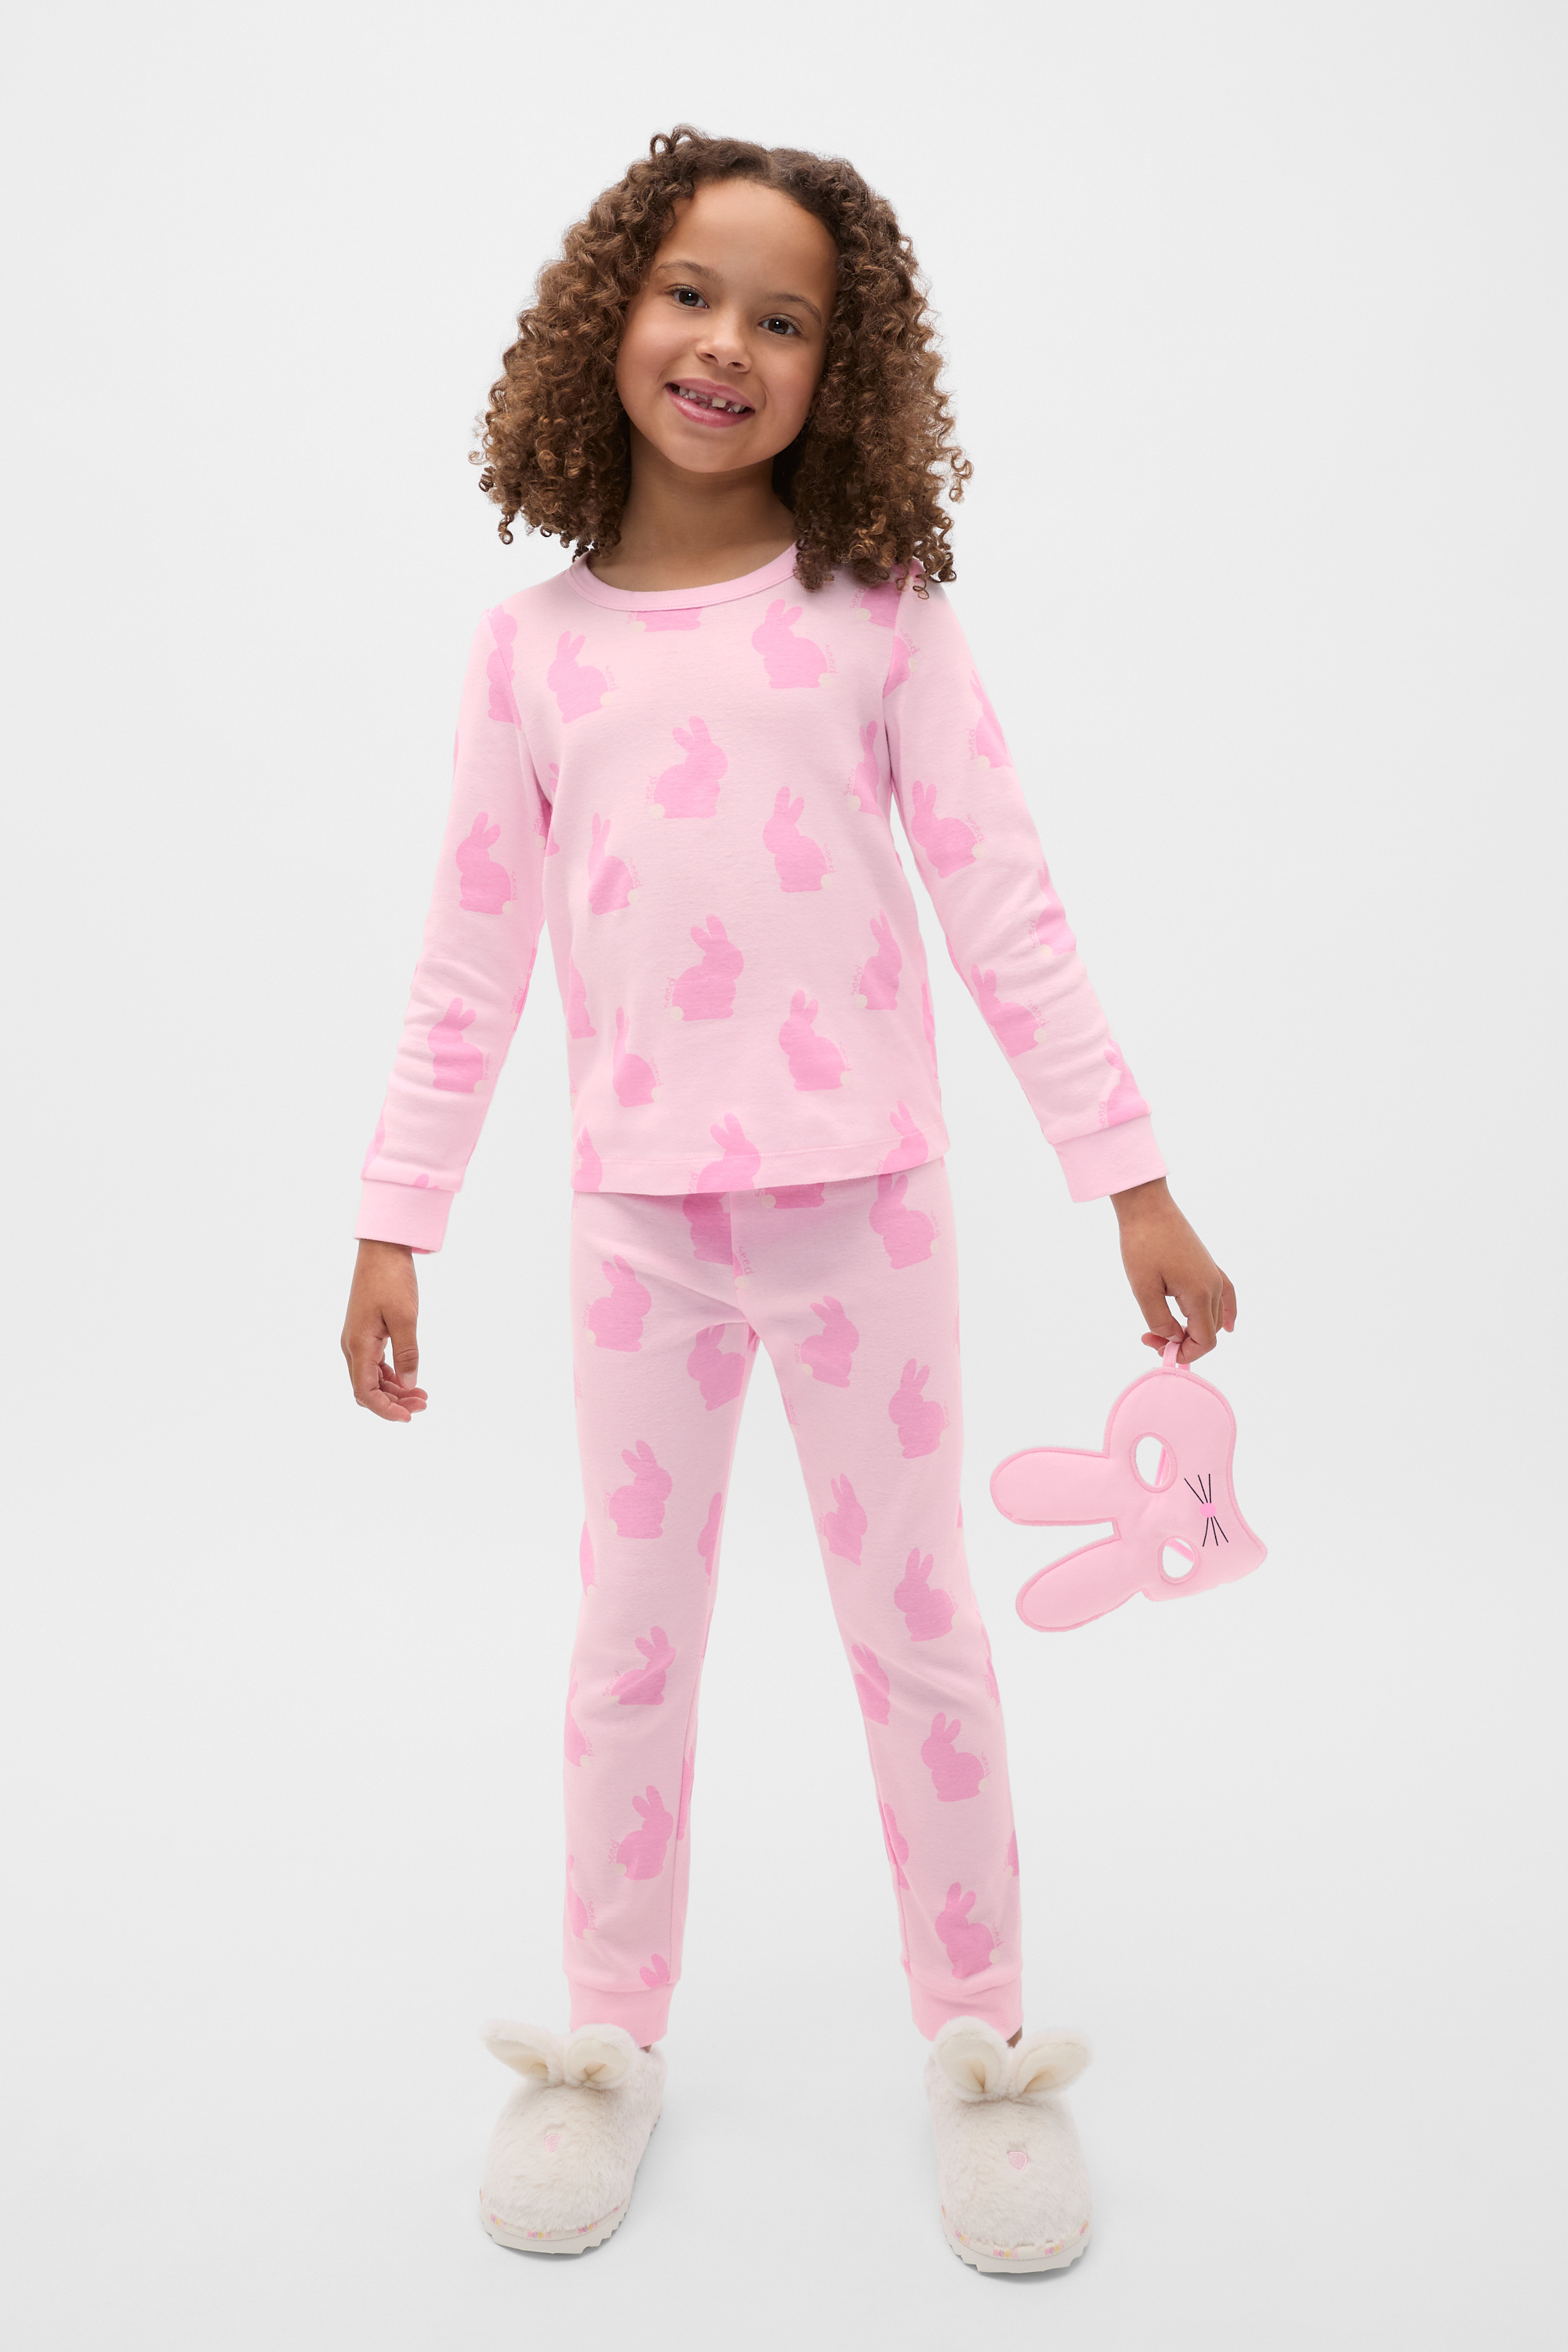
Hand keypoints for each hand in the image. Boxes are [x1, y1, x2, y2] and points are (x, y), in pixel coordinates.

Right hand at [341, 1240, 427, 1421]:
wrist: (381, 1250)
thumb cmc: (392, 1279)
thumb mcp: (405, 1317)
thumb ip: (407, 1353)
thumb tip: (410, 1384)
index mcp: (358, 1344)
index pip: (365, 1392)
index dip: (385, 1410)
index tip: (408, 1417)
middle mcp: (353, 1346)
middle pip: (367, 1389)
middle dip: (393, 1402)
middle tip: (423, 1404)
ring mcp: (358, 1340)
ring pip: (372, 1378)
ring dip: (394, 1390)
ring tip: (422, 1395)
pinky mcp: (365, 1333)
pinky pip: (375, 1364)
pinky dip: (391, 1376)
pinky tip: (410, 1379)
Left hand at [1110, 1177, 1235, 1364]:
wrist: (1147, 1207)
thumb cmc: (1142, 1244)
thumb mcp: (1143, 1288)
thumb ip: (1160, 1320)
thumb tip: (1174, 1339)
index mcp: (1200, 1294)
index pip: (1204, 1341)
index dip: (1183, 1354)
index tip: (1155, 1346)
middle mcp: (1214, 1286)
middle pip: (1208, 1332)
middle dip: (1181, 1342)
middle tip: (1148, 1335)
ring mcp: (1214, 1274)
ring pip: (1213, 1317)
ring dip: (1192, 1330)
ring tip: (1163, 1328)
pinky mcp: (1208, 1265)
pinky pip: (1226, 1296)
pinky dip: (1226, 1313)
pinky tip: (1228, 1326)